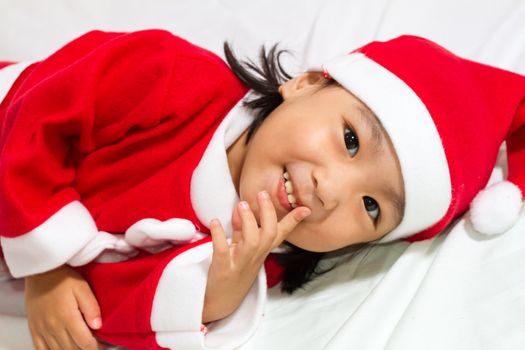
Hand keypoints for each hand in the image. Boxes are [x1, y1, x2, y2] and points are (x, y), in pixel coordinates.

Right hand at [25, 265, 104, 349]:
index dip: (97, 347)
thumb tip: (98, 326)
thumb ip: (91, 307)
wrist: (39, 272)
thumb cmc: (62, 278)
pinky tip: (63, 349)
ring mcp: (42, 330)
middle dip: (86, 349)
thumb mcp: (82, 288)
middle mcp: (53, 327)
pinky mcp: (34, 329)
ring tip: (82, 346)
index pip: (85, 343)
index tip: (104, 345)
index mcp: (67, 317)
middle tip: (95, 345)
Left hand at [203, 190, 309, 322]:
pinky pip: (222, 251)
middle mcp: (256, 256)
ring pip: (252, 242)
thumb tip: (241, 206)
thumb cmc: (234, 267)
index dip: (293, 221)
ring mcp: (240, 262)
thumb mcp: (241, 245)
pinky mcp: (224, 268)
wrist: (222, 299)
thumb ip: (242, 226)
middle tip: (262, 194)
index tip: (305, 208)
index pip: (281, 233)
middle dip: (268, 213)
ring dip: (247, 221)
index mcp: (262, 250)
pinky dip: (219, 235)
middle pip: (269, 234)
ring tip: (241, 204)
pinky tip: (215, 222)